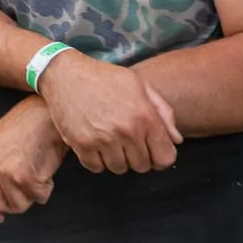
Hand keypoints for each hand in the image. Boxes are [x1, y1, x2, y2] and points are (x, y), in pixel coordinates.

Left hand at [0, 98, 69, 221]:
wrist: (49, 113)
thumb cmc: (32, 123)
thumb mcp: (3, 139)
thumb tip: (1, 195)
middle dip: (15, 204)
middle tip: (28, 194)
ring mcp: (4, 170)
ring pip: (19, 204)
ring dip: (32, 196)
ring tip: (39, 175)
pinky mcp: (23, 176)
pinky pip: (38, 197)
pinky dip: (46, 189)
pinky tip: (48, 173)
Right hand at [34, 52, 182, 173]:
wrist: (65, 73)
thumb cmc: (105, 77)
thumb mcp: (139, 85)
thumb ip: (163, 112)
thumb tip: (176, 140)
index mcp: (145, 116)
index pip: (165, 158)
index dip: (160, 157)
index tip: (151, 150)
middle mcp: (126, 130)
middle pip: (142, 166)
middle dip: (137, 156)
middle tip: (126, 141)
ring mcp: (103, 139)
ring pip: (119, 169)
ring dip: (116, 159)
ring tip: (109, 140)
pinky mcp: (82, 144)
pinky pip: (96, 168)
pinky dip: (96, 160)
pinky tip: (94, 143)